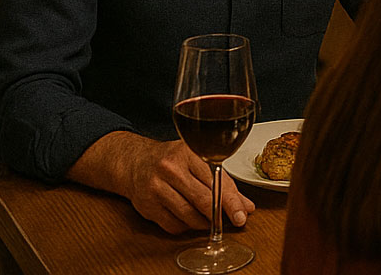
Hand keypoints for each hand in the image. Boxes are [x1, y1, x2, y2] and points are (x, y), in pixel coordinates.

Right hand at [116, 137, 254, 233]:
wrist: (135, 162)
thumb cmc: (173, 160)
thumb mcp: (199, 160)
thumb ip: (224, 181)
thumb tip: (246, 205)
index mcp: (187, 153)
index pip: (215, 180)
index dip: (231, 200)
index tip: (242, 214)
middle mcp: (170, 169)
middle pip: (202, 199)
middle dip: (221, 214)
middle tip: (233, 221)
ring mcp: (155, 188)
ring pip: (188, 215)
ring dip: (204, 222)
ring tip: (211, 220)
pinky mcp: (146, 206)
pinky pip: (173, 225)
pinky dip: (186, 226)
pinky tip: (191, 220)